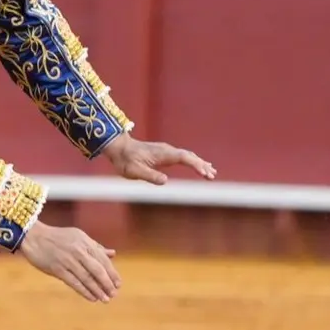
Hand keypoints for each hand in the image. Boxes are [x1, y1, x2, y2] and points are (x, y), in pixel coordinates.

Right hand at [18, 222, 120, 301]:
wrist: (32, 236)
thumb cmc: (56, 237)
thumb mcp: (78, 236)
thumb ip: (95, 246)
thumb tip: (112, 254)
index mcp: (85, 242)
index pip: (103, 260)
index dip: (112, 273)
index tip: (118, 284)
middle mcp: (78, 251)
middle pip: (97, 270)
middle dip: (107, 284)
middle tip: (114, 294)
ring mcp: (68, 260)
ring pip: (87, 278)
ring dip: (97, 290)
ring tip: (105, 299)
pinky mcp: (57, 269)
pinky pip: (74, 282)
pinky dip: (84, 291)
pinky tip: (91, 298)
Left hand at [101, 134, 215, 184]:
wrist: (117, 148)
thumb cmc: (125, 160)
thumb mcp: (134, 171)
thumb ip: (149, 176)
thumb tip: (165, 181)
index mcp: (162, 154)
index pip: (184, 158)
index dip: (196, 165)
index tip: (205, 173)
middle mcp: (166, 150)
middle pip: (189, 156)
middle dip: (201, 165)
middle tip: (212, 175)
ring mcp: (165, 150)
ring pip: (187, 156)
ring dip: (199, 163)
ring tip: (211, 172)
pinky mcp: (163, 153)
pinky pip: (182, 156)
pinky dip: (193, 161)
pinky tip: (198, 166)